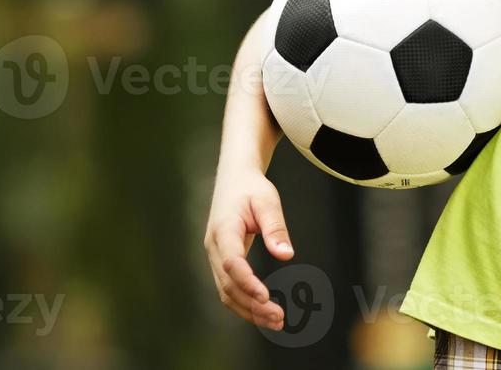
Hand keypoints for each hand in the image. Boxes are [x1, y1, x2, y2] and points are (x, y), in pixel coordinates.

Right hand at [203, 167, 294, 329]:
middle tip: (279, 318)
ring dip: (248, 310)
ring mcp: (215, 256)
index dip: (247, 282)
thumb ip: (276, 227)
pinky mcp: (221, 261)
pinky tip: (263, 312)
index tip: (265, 298)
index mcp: (223, 230)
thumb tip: (287, 255)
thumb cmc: (252, 188)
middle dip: (252, 305)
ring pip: (226, 291)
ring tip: (276, 321)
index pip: (232, 263)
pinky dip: (244, 303)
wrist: (233, 179)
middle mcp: (214, 247)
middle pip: (228, 284)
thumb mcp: (268, 201)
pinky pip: (229, 287)